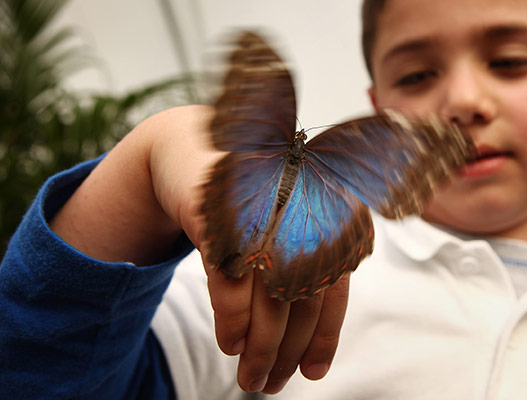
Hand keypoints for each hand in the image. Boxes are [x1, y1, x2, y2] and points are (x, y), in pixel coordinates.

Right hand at [52, 105, 349, 393]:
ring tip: (249, 379)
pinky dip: (232, 322)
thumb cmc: (247, 200)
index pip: (334, 291)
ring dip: (259, 349)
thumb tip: (307, 349)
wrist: (192, 149)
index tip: (313, 373)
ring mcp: (263, 211)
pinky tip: (230, 346)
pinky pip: (232, 282)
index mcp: (326, 214)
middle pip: (302, 302)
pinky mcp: (222, 213)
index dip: (324, 338)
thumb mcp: (281, 229)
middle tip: (268, 386)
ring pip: (269, 299)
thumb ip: (301, 274)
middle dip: (286, 353)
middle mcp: (302, 210)